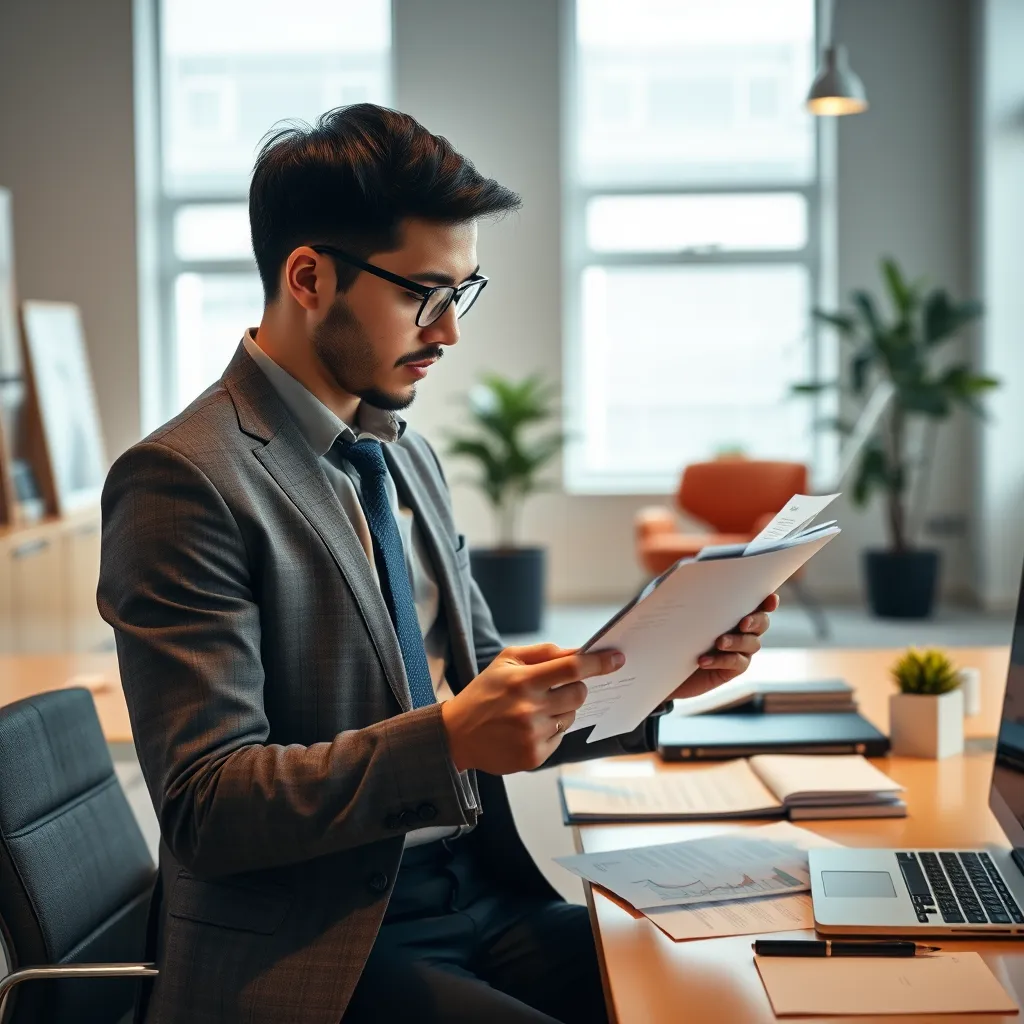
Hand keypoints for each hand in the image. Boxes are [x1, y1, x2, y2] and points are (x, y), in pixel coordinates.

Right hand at [441, 643, 624, 773]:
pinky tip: (529, 727)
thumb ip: (543, 653)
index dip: (598, 663)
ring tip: (535, 709)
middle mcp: (529, 708)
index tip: (617, 658)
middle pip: (579, 694)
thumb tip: (578, 652)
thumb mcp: (506, 661)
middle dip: (576, 687)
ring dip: (562, 709)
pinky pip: (561, 736)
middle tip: (557, 688)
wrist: (457, 734)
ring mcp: (533, 734)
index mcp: (523, 680)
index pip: (571, 668)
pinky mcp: (535, 756)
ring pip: (572, 715)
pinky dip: (552, 729)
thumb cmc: (485, 692)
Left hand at [668, 593, 778, 700]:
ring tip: (719, 642)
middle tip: (743, 622)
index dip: (768, 601)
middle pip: (761, 623)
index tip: (770, 598)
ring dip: (736, 641)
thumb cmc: (670, 630)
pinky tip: (704, 660)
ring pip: (752, 644)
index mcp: (732, 610)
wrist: (660, 664)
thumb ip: (686, 592)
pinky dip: (722, 660)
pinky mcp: (729, 669)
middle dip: (756, 620)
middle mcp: (741, 629)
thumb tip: (686, 568)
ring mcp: (738, 650)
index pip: (756, 602)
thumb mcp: (675, 609)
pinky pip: (737, 663)